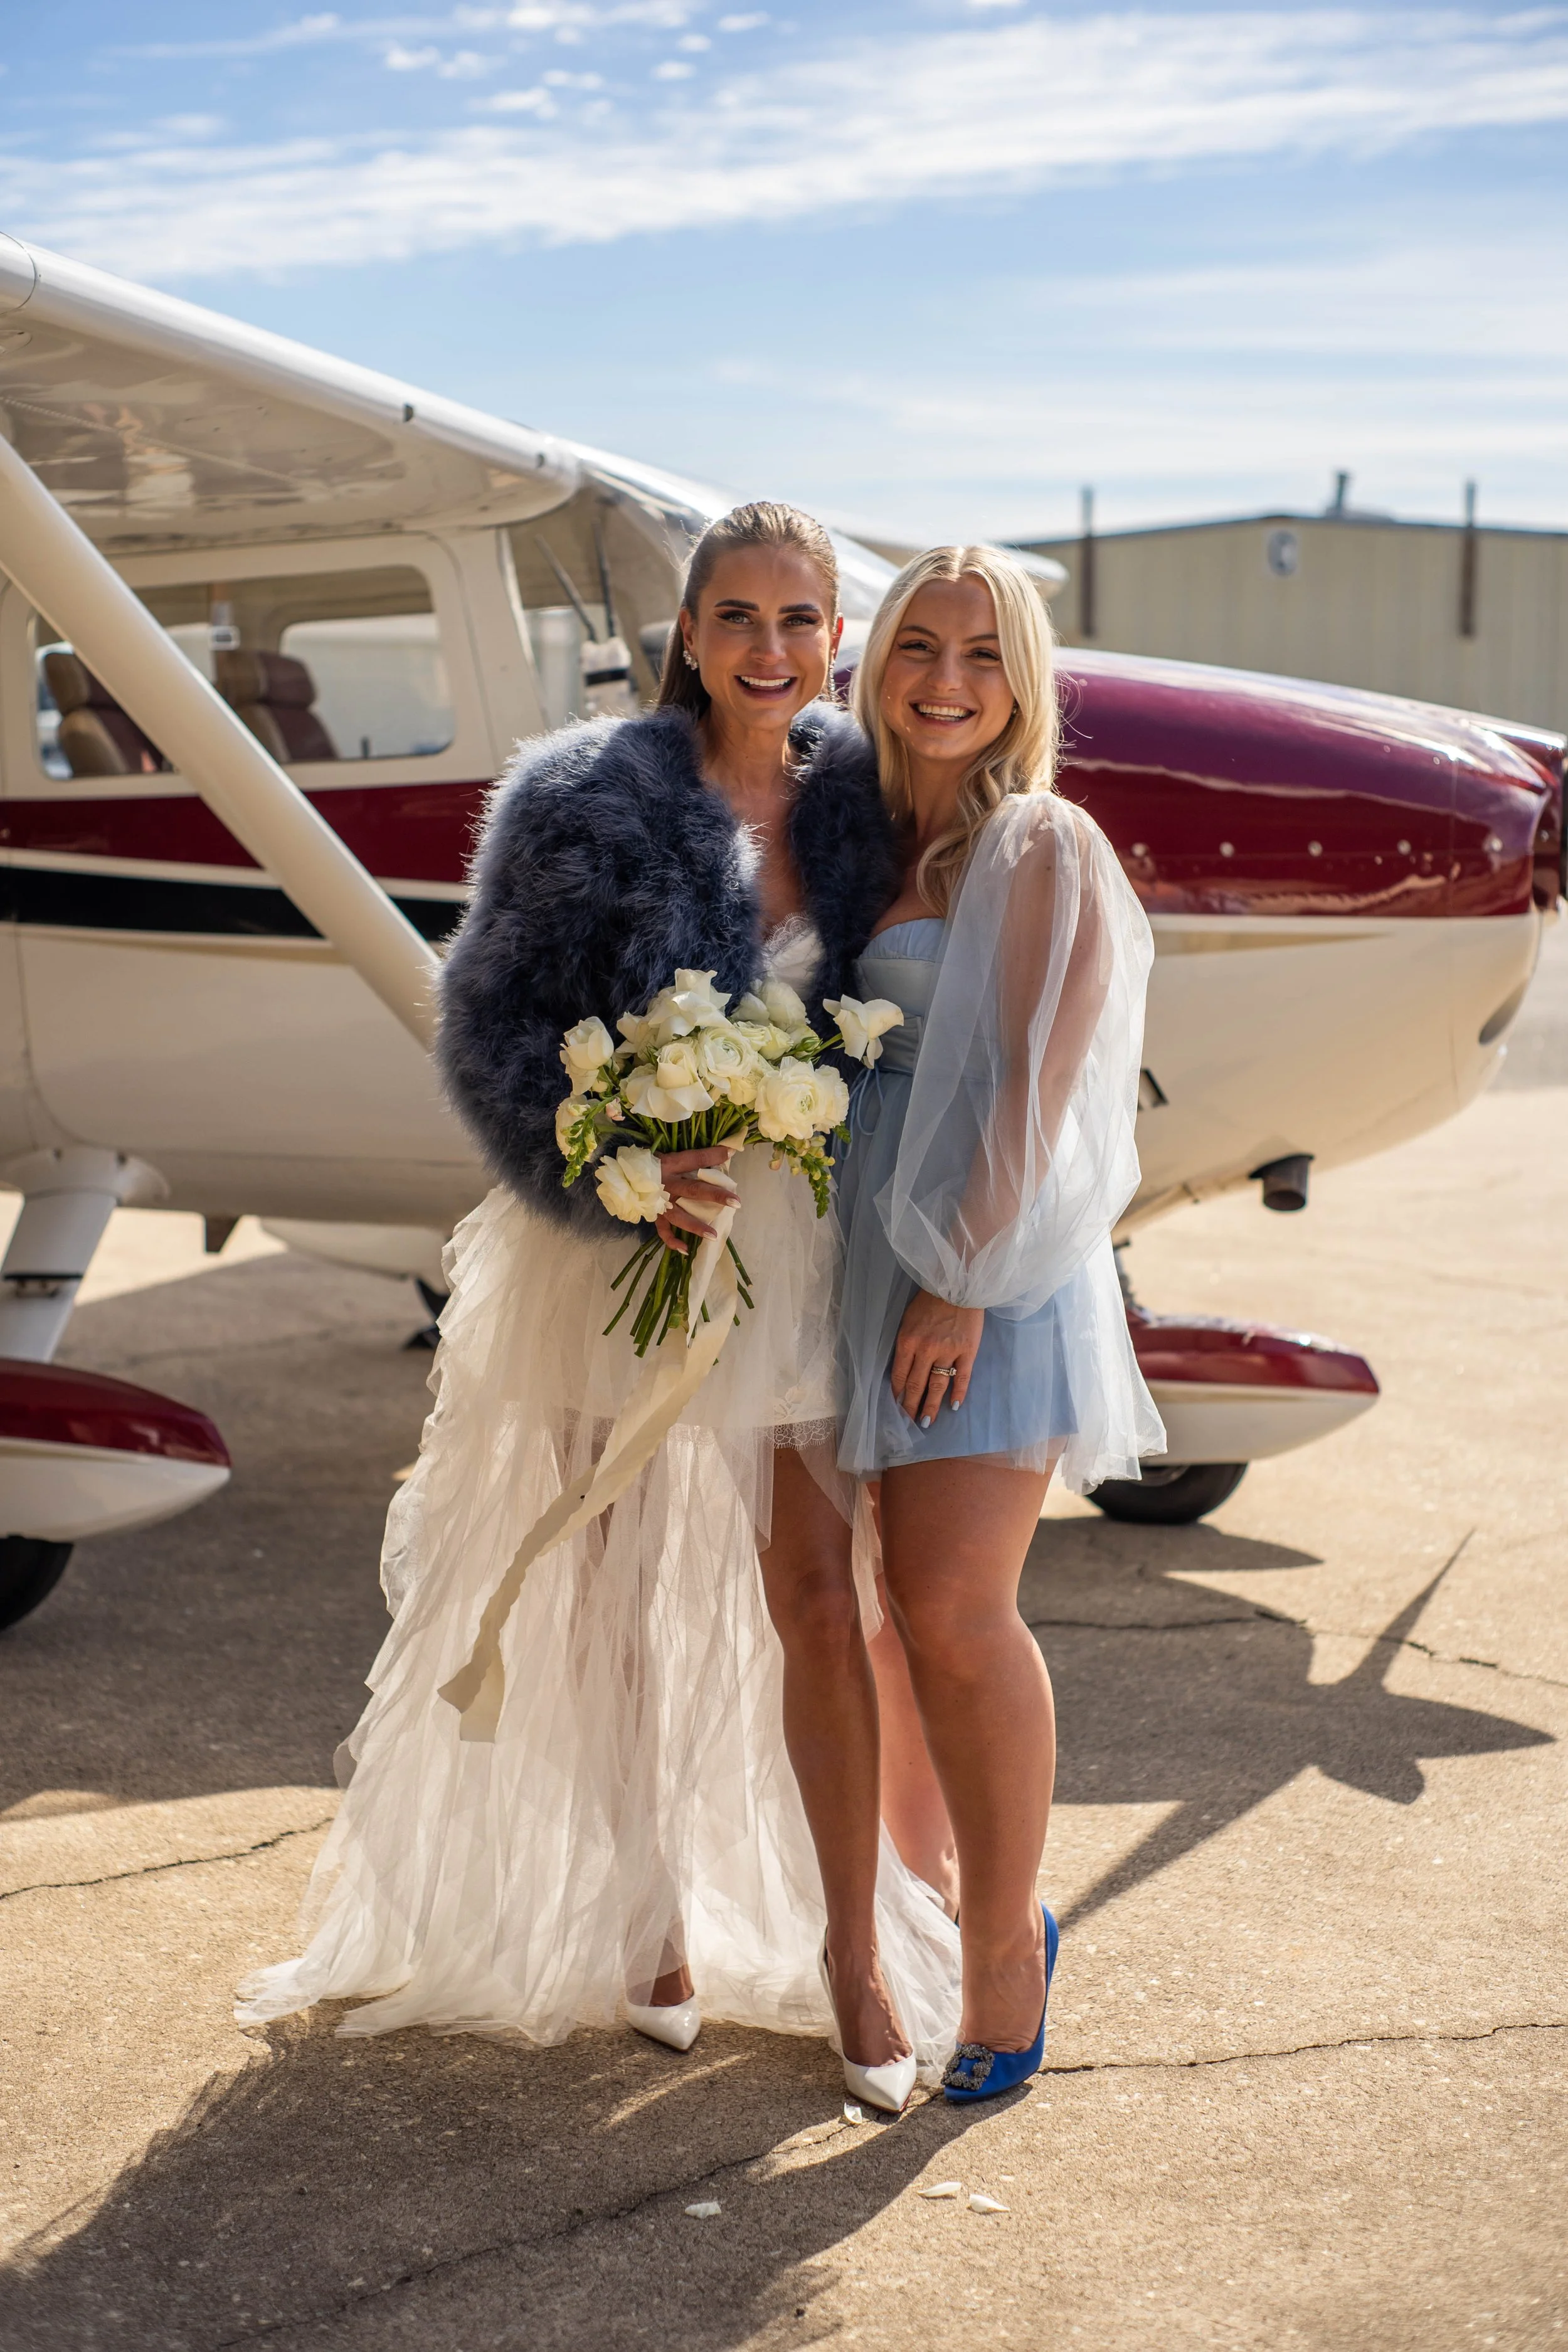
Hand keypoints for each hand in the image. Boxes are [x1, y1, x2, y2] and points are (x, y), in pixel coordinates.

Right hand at [655, 1147, 735, 1254]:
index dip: (711, 1156)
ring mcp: (660, 1202)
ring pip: (680, 1216)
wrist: (622, 1176)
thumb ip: (695, 1156)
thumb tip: (725, 1151)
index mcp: (670, 1165)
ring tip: (714, 1235)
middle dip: (715, 1196)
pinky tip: (686, 1249)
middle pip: (693, 1190)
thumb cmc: (650, 1163)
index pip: (694, 1159)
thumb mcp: (670, 1155)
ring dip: (696, 1226)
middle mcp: (666, 1184)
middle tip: (735, 1202)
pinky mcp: (654, 1215)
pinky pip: (663, 1231)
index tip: (730, 1153)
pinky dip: (673, 1241)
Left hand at [890, 1291, 983, 1425]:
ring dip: (932, 1406)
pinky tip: (954, 1406)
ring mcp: (948, 1351)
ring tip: (927, 1421)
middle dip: (911, 1406)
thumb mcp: (908, 1320)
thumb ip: (905, 1344)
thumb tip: (902, 1370)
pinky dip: (958, 1393)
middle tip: (909, 1422)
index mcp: (908, 1341)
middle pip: (916, 1385)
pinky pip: (962, 1377)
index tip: (896, 1406)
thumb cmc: (929, 1301)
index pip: (899, 1375)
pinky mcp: (968, 1351)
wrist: (958, 1285)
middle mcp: (926, 1350)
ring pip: (938, 1385)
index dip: (897, 1394)